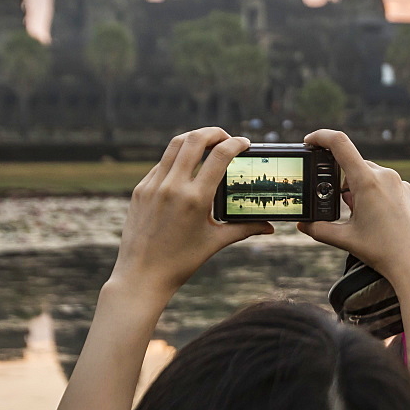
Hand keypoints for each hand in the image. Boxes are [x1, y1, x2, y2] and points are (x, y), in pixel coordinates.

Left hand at [110, 127, 272, 302]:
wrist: (141, 276)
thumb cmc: (181, 262)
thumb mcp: (216, 242)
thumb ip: (245, 228)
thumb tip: (269, 227)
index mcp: (195, 199)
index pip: (219, 155)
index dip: (236, 143)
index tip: (245, 143)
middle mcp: (173, 187)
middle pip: (194, 139)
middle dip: (214, 132)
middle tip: (226, 138)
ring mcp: (153, 186)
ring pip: (174, 145)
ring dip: (194, 138)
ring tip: (207, 143)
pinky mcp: (140, 189)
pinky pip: (162, 163)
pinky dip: (177, 157)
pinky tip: (187, 165)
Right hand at [297, 129, 409, 291]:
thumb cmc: (386, 252)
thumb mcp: (347, 240)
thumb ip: (320, 230)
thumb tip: (303, 225)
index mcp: (367, 181)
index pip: (339, 144)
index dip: (321, 137)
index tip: (310, 141)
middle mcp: (386, 176)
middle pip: (355, 166)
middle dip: (344, 183)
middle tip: (345, 208)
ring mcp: (402, 184)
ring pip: (373, 177)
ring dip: (362, 191)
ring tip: (367, 220)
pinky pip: (390, 187)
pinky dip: (379, 198)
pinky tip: (384, 222)